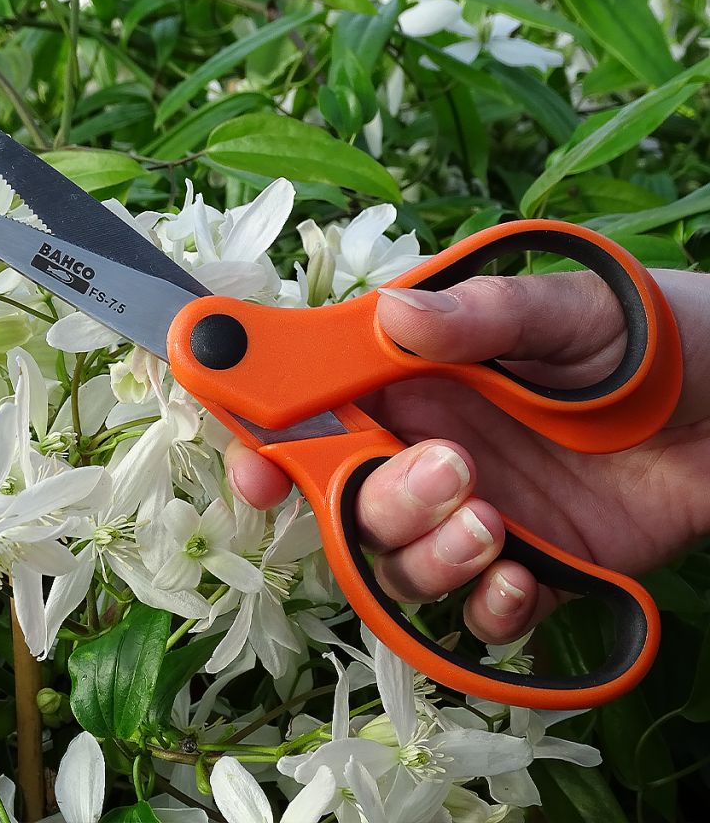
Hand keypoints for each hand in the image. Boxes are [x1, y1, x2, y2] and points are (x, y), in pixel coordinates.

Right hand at [226, 269, 709, 645]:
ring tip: (496, 523)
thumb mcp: (576, 309)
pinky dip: (488, 608)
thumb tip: (391, 316)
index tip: (257, 469)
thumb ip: (485, 317)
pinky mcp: (531, 565)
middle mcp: (430, 441)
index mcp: (418, 371)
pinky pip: (477, 612)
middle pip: (347, 495)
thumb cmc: (664, 336)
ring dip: (428, 555)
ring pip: (399, 560)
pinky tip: (525, 576)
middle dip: (374, 502)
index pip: (315, 402)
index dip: (270, 435)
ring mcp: (476, 508)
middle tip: (453, 473)